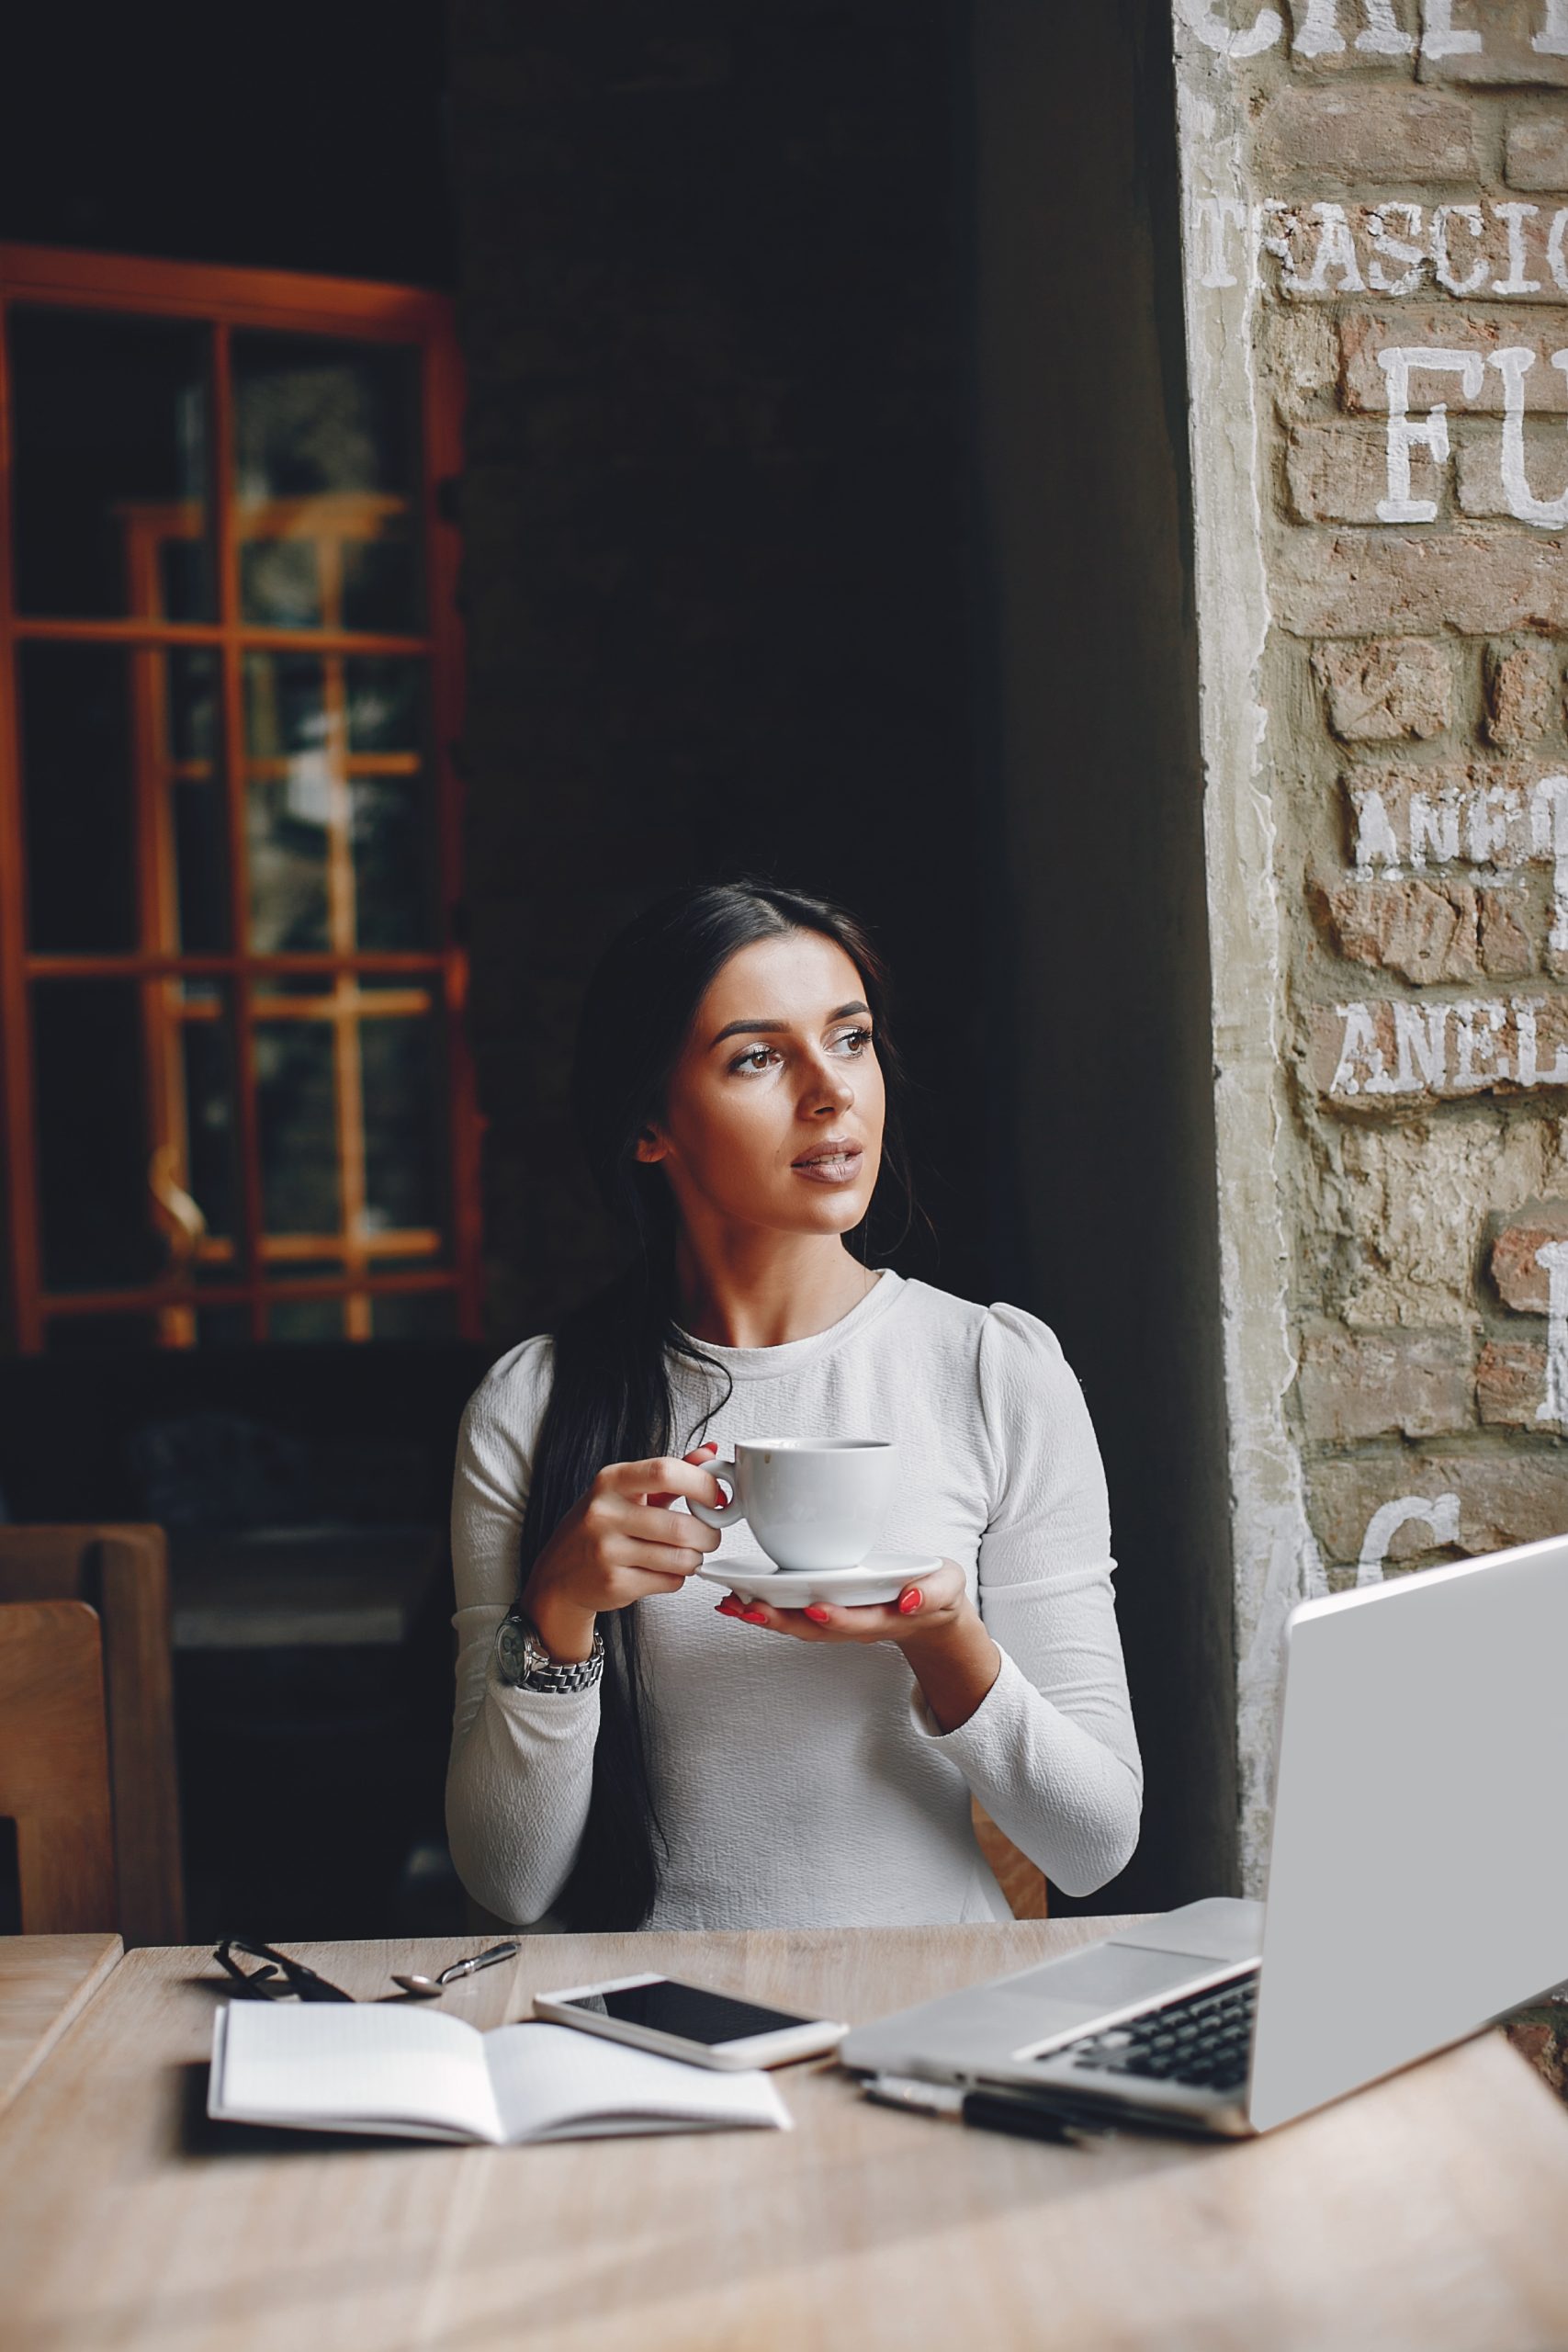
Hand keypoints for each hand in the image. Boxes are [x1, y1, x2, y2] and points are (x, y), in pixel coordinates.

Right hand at [523, 1443, 724, 1659]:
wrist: (559, 1574)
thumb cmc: (598, 1527)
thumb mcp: (626, 1492)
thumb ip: (669, 1474)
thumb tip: (708, 1454)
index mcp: (611, 1481)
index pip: (665, 1472)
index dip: (701, 1484)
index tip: (716, 1496)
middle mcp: (604, 1513)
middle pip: (680, 1525)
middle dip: (708, 1534)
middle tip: (709, 1534)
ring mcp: (607, 1551)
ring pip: (680, 1558)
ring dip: (695, 1558)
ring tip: (687, 1554)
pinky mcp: (614, 1583)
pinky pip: (670, 1581)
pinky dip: (677, 1577)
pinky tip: (664, 1570)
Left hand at [712, 1558, 969, 1647]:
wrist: (933, 1615)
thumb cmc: (936, 1593)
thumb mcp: (949, 1587)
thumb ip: (933, 1592)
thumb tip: (908, 1598)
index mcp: (887, 1617)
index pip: (860, 1621)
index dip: (838, 1617)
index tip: (816, 1607)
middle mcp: (857, 1624)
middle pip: (816, 1629)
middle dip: (782, 1621)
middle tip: (749, 1607)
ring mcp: (840, 1622)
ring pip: (799, 1626)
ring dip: (765, 1617)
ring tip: (733, 1604)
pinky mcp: (827, 1614)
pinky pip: (793, 1617)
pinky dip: (766, 1611)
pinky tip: (739, 1600)